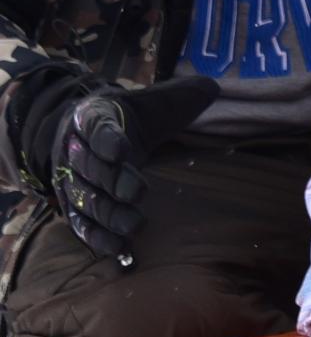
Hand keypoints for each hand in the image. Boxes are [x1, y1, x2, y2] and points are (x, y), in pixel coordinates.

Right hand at [44, 78, 219, 260]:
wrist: (89, 135)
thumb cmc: (128, 119)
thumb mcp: (151, 103)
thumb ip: (180, 97)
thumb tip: (211, 87)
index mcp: (94, 118)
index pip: (96, 126)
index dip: (107, 138)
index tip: (121, 149)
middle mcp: (76, 149)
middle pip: (90, 167)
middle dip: (111, 180)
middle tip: (134, 192)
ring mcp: (73, 180)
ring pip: (84, 198)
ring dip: (108, 213)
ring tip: (134, 224)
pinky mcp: (75, 206)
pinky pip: (81, 223)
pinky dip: (97, 237)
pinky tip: (118, 249)